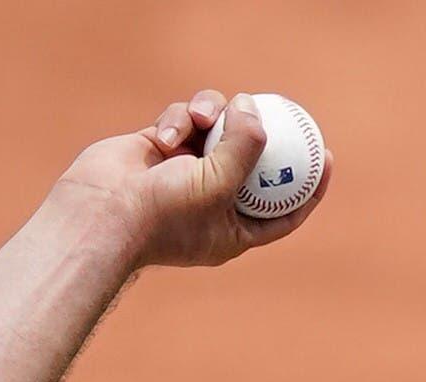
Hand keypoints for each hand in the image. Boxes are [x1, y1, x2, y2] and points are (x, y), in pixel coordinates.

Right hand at [61, 90, 330, 269]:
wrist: (99, 214)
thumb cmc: (162, 214)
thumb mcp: (219, 183)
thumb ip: (245, 146)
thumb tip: (255, 109)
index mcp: (234, 229)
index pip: (284, 210)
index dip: (308, 185)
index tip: (326, 156)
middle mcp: (212, 202)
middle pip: (252, 162)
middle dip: (260, 134)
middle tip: (279, 109)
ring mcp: (185, 174)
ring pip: (217, 130)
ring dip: (212, 115)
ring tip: (202, 116)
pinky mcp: (160, 149)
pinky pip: (183, 121)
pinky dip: (178, 121)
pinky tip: (167, 135)